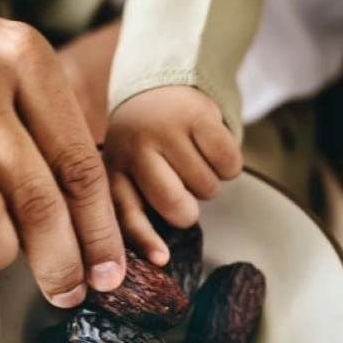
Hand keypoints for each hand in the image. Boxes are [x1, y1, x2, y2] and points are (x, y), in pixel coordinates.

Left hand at [104, 86, 241, 264]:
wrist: (161, 83)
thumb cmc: (146, 143)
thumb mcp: (128, 171)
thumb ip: (135, 206)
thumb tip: (158, 258)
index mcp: (113, 170)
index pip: (127, 214)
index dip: (145, 240)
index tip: (163, 259)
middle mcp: (134, 149)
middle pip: (177, 207)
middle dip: (189, 210)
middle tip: (183, 189)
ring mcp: (165, 130)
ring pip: (208, 189)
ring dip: (209, 183)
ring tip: (192, 160)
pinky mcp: (198, 115)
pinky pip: (229, 165)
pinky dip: (229, 165)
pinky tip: (211, 150)